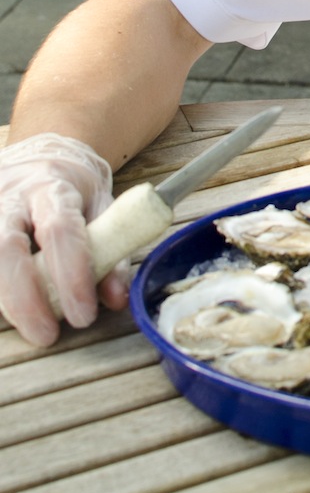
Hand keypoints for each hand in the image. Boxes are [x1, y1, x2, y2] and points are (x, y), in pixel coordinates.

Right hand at [0, 134, 127, 346]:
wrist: (41, 157)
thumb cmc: (73, 188)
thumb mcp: (103, 208)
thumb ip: (112, 250)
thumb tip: (116, 299)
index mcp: (52, 186)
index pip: (60, 230)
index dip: (72, 275)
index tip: (84, 314)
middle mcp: (11, 196)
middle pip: (5, 247)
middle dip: (24, 298)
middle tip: (47, 334)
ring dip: (4, 299)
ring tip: (28, 326)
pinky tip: (9, 308)